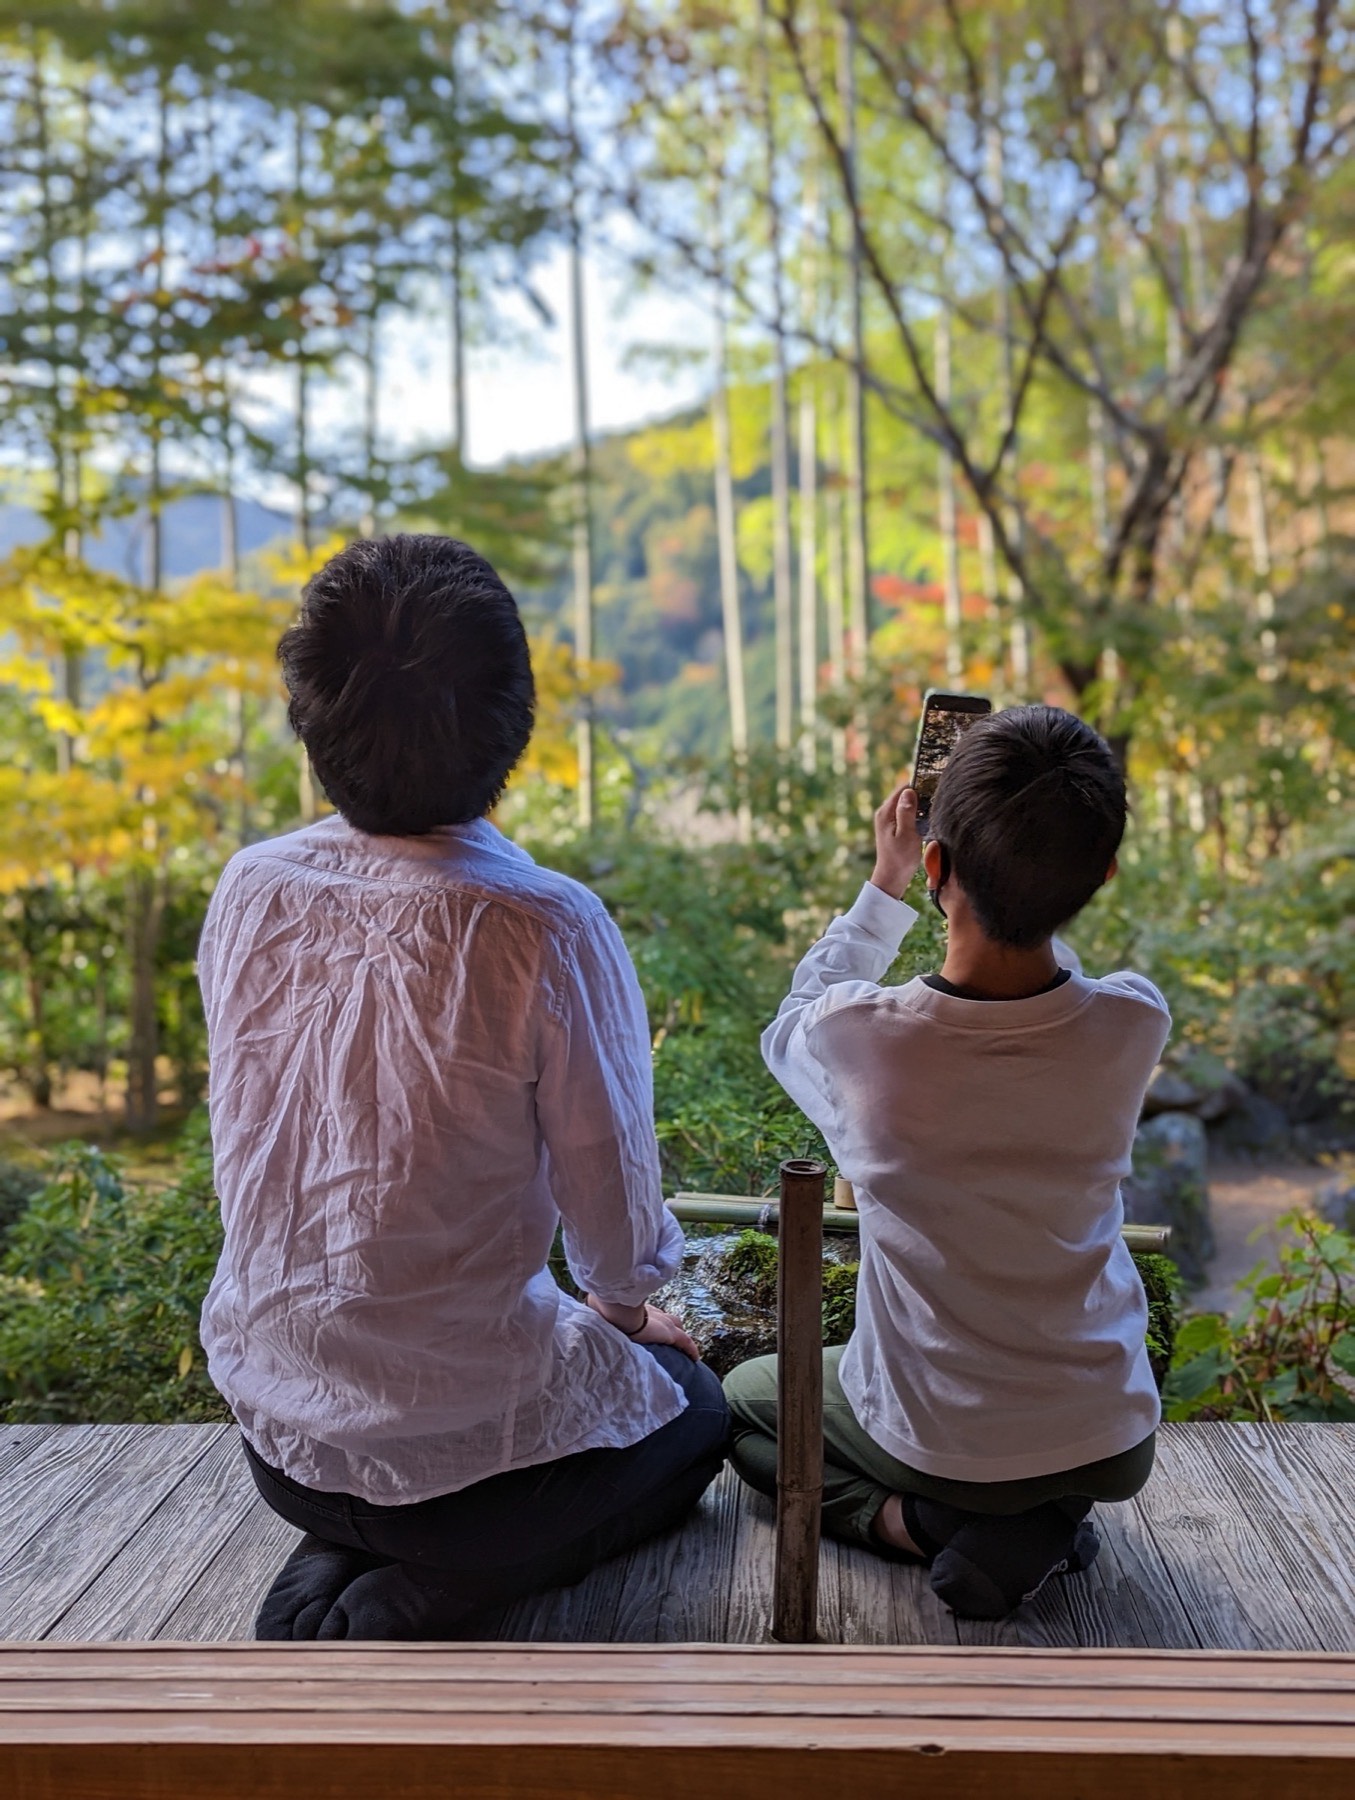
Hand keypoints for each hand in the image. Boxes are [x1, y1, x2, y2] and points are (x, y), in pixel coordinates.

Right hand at [585, 1294, 701, 1360]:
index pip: (648, 1312)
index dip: (651, 1317)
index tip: (650, 1321)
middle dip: (668, 1323)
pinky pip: (685, 1343)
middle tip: (669, 1331)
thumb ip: (596, 1312)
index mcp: (635, 1308)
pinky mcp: (670, 1333)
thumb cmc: (605, 1308)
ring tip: (682, 1343)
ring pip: (677, 1326)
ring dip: (679, 1335)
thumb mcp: (599, 1310)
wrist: (617, 1309)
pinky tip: (695, 1357)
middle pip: (666, 1317)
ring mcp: (662, 1322)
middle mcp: (651, 1313)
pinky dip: (691, 1349)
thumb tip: (583, 1314)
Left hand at [870, 783, 923, 897]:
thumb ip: (907, 812)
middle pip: (905, 794)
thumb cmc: (900, 858)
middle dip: (920, 796)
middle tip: (935, 804)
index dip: (919, 787)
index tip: (934, 791)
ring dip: (919, 807)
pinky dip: (916, 815)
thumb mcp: (907, 834)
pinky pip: (906, 813)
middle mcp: (884, 813)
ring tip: (931, 813)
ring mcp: (888, 820)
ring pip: (907, 804)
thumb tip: (909, 791)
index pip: (903, 788)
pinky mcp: (893, 827)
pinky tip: (925, 822)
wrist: (892, 877)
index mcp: (885, 812)